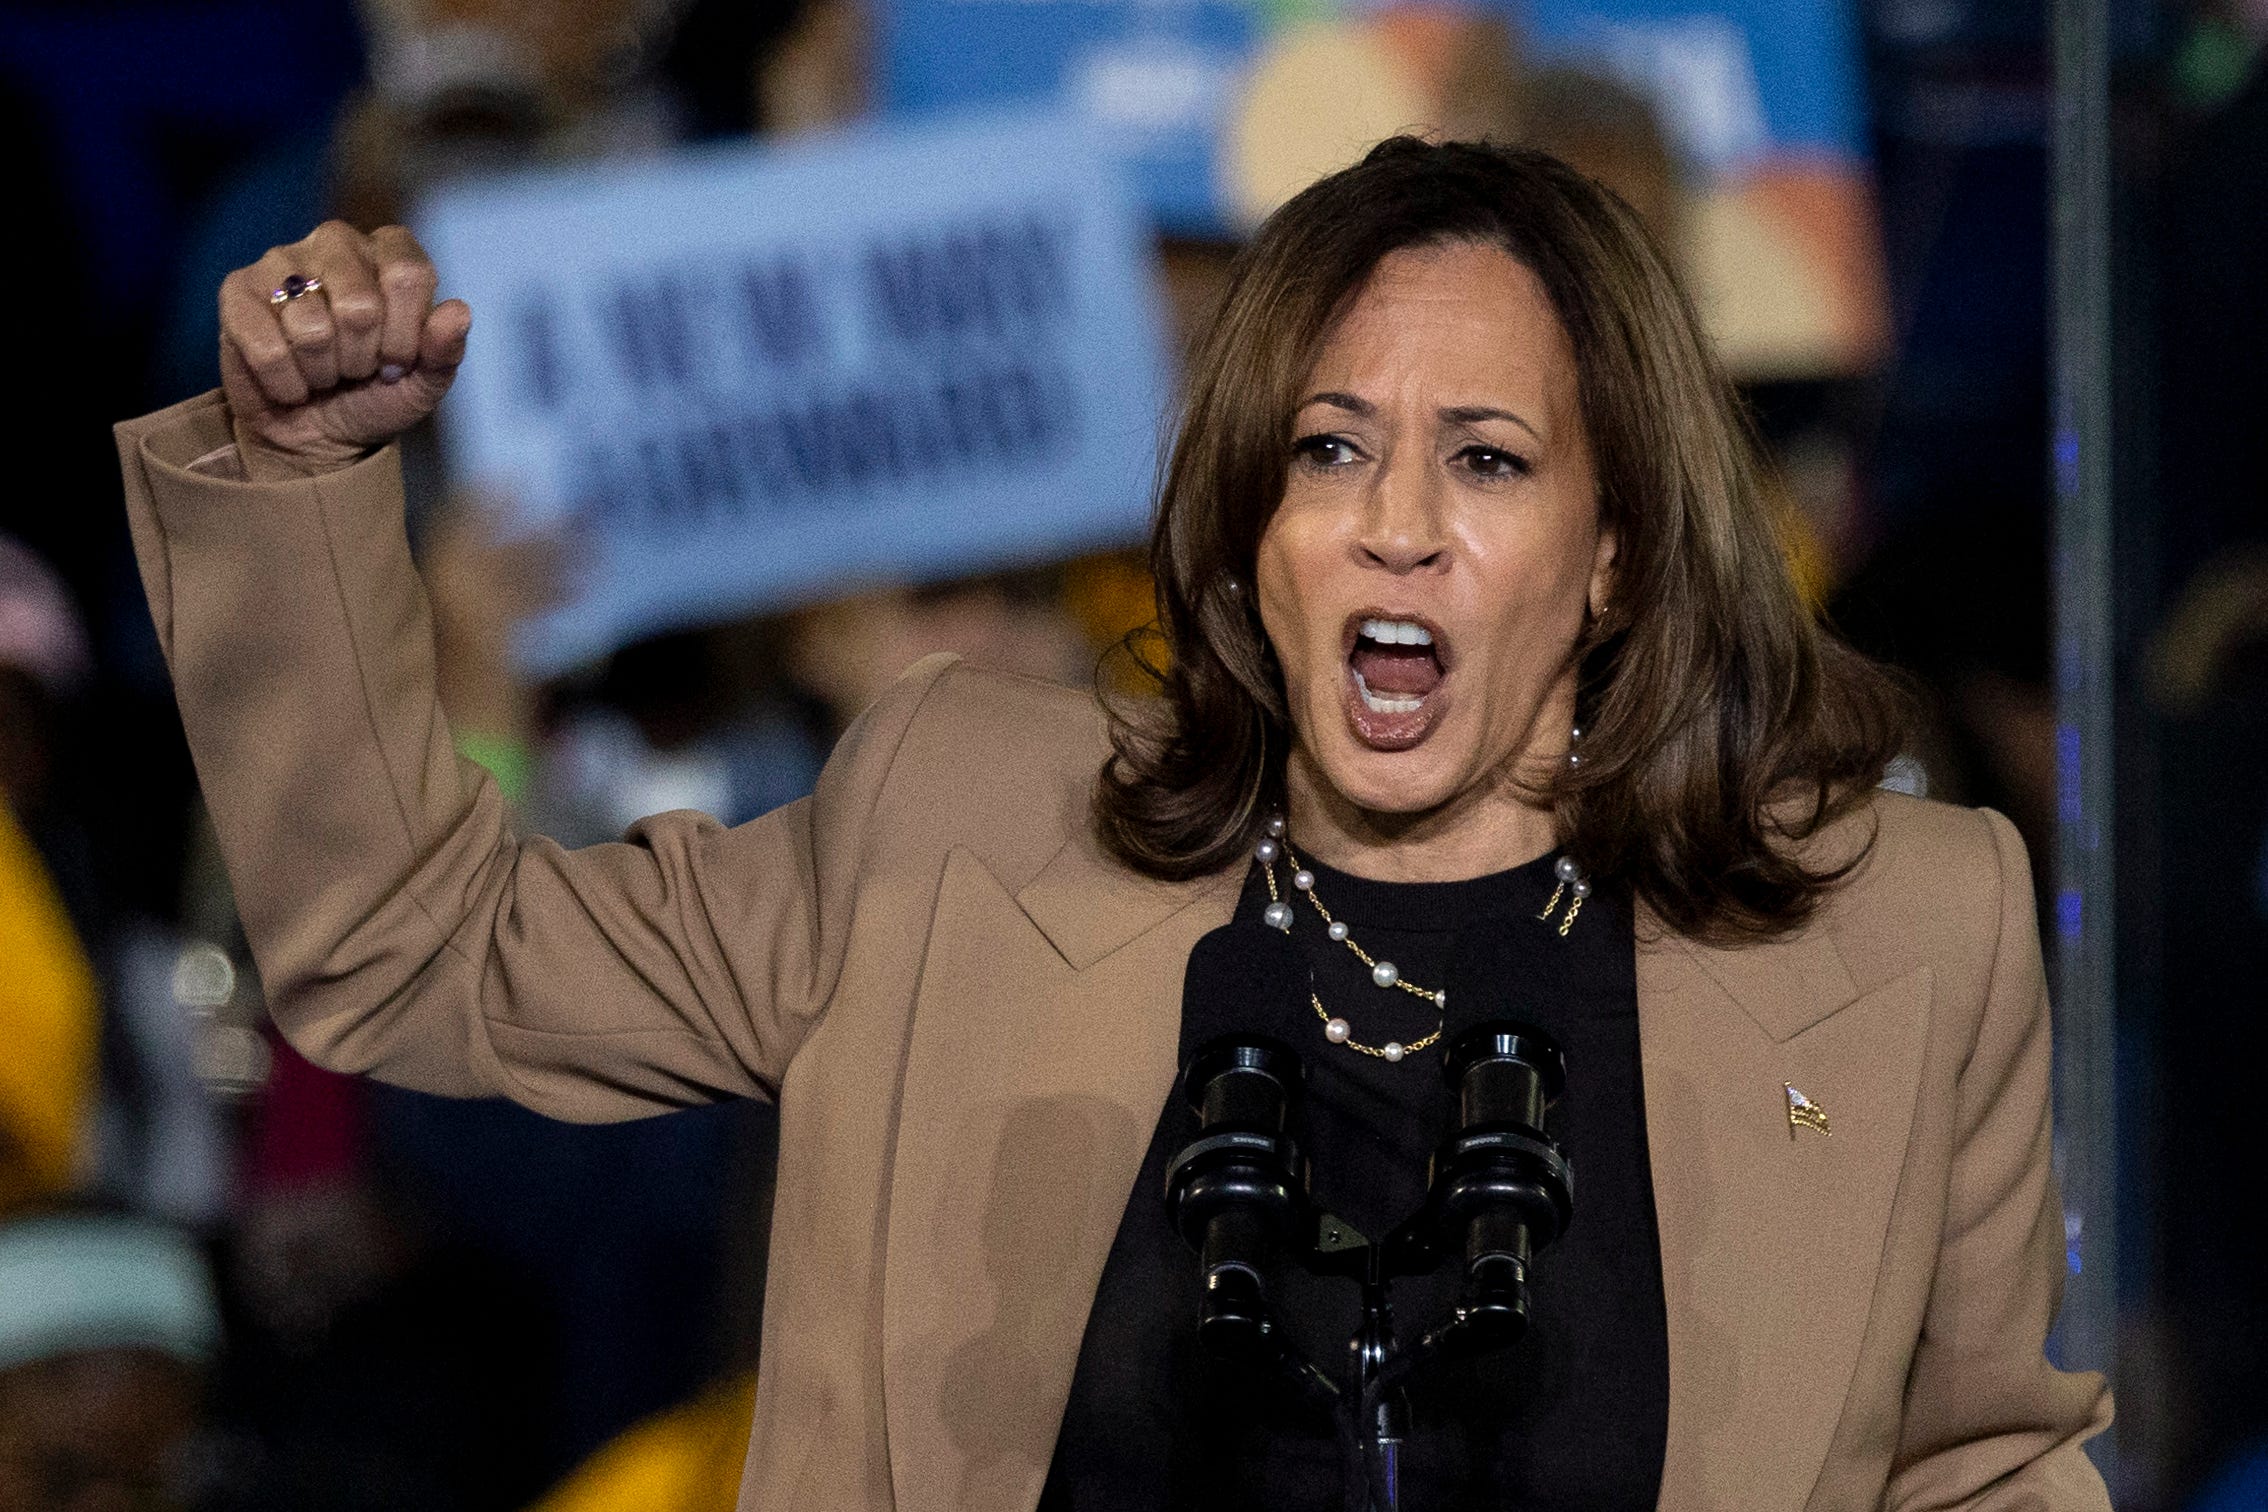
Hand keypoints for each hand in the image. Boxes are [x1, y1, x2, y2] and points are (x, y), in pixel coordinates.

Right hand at [219, 220, 472, 477]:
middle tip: (357, 369)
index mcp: (389, 252)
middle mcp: (336, 242)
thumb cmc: (375, 397)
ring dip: (323, 372)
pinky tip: (290, 382)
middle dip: (363, 357)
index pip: (408, 274)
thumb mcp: (423, 384)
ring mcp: (281, 260)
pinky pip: (268, 347)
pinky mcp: (237, 291)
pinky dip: (286, 383)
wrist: (317, 436)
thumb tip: (458, 312)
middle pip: (359, 303)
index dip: (406, 332)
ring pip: (312, 327)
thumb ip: (445, 350)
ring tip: (323, 373)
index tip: (398, 360)